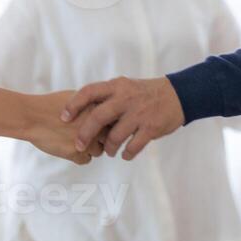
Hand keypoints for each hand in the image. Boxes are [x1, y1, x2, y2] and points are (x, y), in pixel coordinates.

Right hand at [24, 92, 103, 164]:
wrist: (32, 116)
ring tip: (73, 139)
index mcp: (97, 109)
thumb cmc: (50, 105)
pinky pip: (85, 160)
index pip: (113, 122)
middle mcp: (96, 125)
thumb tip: (102, 113)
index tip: (97, 125)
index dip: (105, 124)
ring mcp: (88, 139)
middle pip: (108, 137)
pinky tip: (67, 146)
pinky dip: (78, 156)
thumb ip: (91, 106)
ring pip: (99, 151)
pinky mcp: (77, 153)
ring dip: (89, 148)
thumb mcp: (76, 98)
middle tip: (86, 134)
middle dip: (99, 137)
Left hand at [60, 76, 184, 160]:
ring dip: (109, 148)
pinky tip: (125, 155)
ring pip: (115, 136)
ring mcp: (139, 114)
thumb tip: (82, 111)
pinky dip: (126, 154)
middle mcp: (126, 98)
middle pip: (98, 116)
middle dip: (85, 134)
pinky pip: (133, 147)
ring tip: (109, 151)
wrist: (177, 95)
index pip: (89, 91)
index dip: (74, 104)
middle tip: (79, 145)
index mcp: (117, 86)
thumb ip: (107, 97)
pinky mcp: (151, 128)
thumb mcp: (125, 87)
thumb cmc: (144, 93)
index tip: (63, 117)